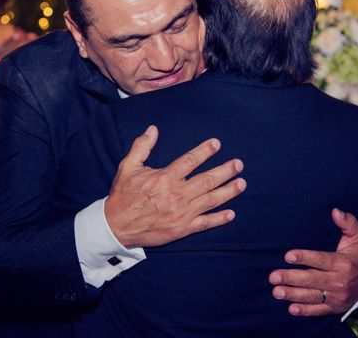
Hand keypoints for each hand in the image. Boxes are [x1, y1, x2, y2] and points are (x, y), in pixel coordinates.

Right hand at [105, 125, 245, 248]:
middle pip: (207, 180)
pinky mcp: (181, 229)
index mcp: (164, 178)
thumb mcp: (127, 167)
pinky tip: (231, 214)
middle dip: (225, 171)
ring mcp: (181, 213)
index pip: (190, 161)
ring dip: (228, 191)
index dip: (205, 151)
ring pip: (210, 200)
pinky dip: (218, 219)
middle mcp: (176, 195)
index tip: (216, 144)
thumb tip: (152, 129)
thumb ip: (141, 147)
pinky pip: (204, 223)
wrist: (116, 226)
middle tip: (238, 164)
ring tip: (241, 183)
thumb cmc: (123, 195)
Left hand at [268, 208, 357, 315]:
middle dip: (291, 278)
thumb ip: (347, 222)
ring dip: (293, 294)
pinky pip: (318, 310)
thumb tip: (336, 211)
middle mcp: (340, 281)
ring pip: (312, 295)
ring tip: (276, 291)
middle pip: (312, 279)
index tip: (288, 256)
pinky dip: (305, 311)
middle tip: (273, 276)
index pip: (320, 260)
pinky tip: (291, 308)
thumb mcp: (357, 236)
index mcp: (343, 263)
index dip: (304, 257)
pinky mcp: (334, 307)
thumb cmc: (357, 252)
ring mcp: (337, 296)